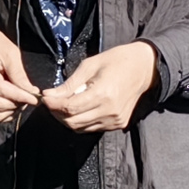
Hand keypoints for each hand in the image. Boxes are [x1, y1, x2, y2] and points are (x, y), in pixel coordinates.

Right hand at [0, 21, 38, 123]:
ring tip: (21, 100)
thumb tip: (31, 93)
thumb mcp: (10, 53)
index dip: (19, 96)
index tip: (34, 98)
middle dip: (17, 104)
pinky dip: (3, 115)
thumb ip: (19, 74)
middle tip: (29, 97)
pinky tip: (12, 104)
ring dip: (11, 111)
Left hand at [40, 41, 157, 132]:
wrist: (144, 68)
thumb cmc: (116, 61)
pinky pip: (92, 128)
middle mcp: (109, 111)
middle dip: (57, 113)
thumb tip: (49, 95)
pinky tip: (78, 108)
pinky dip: (81, 121)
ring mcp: (115, 120)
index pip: (70, 108)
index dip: (53, 105)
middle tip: (50, 101)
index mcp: (102, 94)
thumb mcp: (89, 65)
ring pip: (81, 128)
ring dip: (67, 119)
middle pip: (73, 122)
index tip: (44, 98)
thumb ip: (69, 84)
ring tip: (61, 105)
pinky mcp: (118, 124)